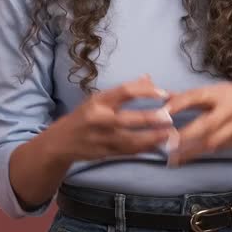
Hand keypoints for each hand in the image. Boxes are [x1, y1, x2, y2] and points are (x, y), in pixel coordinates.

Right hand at [50, 74, 175, 162]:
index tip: (164, 93)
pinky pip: (129, 152)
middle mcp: (100, 119)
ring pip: (132, 139)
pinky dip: (145, 149)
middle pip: (130, 118)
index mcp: (98, 101)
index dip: (147, 91)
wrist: (60, 142)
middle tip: (170, 117)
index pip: (125, 91)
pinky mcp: (105, 153)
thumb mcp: (99, 99)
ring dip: (153, 138)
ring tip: (170, 134)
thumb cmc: (84, 116)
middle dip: (152, 118)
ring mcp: (102, 138)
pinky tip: (159, 146)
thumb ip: (124, 91)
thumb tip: (148, 77)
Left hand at [162, 83, 231, 165]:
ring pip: (214, 140)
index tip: (162, 112)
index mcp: (220, 92)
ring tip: (173, 158)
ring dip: (193, 150)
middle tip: (167, 143)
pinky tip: (188, 158)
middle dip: (187, 134)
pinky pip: (222, 148)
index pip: (197, 96)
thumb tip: (161, 96)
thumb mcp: (216, 91)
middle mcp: (231, 108)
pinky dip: (204, 153)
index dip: (180, 103)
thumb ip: (189, 97)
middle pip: (207, 123)